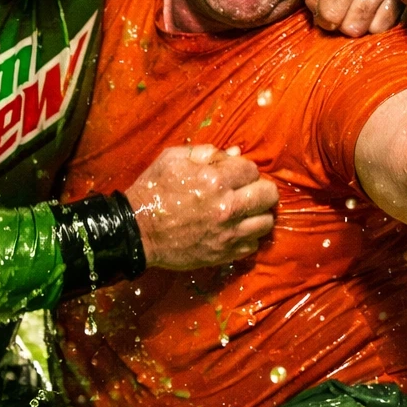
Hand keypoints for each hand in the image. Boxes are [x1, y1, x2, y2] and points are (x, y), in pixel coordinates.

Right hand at [126, 145, 278, 268]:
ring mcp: (228, 233)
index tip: (233, 175)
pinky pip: (253, 245)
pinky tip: (234, 230)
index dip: (244, 170)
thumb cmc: (153, 190)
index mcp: (216, 180)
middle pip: (269, 195)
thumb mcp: (172, 159)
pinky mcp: (224, 253)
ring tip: (244, 213)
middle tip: (246, 192)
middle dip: (260, 190)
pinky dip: (248, 237)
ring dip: (258, 215)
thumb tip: (234, 154)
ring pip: (267, 222)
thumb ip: (205, 152)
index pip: (253, 170)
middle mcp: (228, 207)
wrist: (137, 231)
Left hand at [305, 0, 398, 35]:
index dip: (322, 17)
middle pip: (350, 27)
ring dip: (358, 23)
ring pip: (368, 29)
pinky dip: (375, 22)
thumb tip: (317, 18)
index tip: (323, 10)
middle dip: (341, 22)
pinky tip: (370, 8)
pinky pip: (386, 26)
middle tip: (340, 8)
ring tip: (355, 6)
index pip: (329, 13)